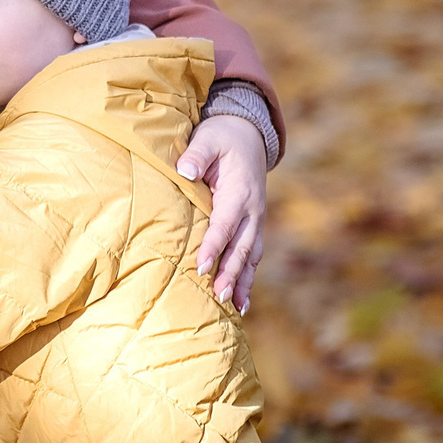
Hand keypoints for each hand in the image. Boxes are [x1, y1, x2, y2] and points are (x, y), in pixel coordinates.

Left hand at [181, 114, 267, 311]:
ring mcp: (256, 220)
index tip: (202, 266)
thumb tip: (186, 170)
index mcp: (238, 191)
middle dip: (230, 273)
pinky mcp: (254, 225)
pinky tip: (242, 302)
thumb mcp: (208, 139)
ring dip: (242, 281)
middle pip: (241, 246)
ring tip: (234, 307)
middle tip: (218, 296)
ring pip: (250, 256)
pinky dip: (248, 278)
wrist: (250, 135)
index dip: (213, 246)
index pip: (223, 223)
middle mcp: (252, 210)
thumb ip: (196, 154)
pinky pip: (253, 255)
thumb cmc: (222, 138)